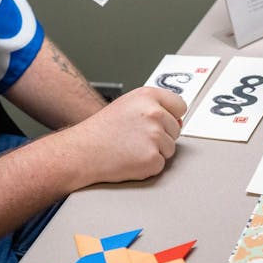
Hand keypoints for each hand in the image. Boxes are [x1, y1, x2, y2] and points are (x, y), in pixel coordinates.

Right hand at [59, 86, 186, 185]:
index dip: (171, 115)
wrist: (82, 151)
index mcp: (149, 96)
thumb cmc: (102, 130)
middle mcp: (154, 113)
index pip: (180, 105)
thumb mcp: (129, 106)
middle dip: (161, 136)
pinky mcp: (152, 158)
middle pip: (176, 129)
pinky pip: (160, 164)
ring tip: (131, 147)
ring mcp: (154, 136)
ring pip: (170, 148)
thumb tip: (179, 121)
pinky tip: (130, 159)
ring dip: (154, 151)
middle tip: (135, 137)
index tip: (158, 121)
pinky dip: (148, 166)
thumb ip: (155, 107)